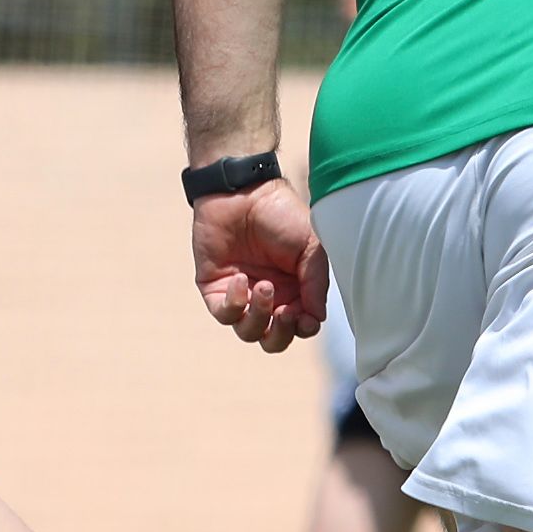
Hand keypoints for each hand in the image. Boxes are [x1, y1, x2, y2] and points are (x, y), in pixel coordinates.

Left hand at [192, 183, 326, 354]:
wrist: (243, 191)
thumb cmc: (281, 214)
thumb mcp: (312, 247)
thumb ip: (316, 284)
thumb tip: (317, 319)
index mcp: (295, 290)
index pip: (301, 326)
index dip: (303, 329)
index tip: (305, 317)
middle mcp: (269, 297)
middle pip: (274, 340)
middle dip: (282, 333)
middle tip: (286, 312)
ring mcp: (241, 295)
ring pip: (249, 333)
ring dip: (259, 316)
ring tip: (263, 286)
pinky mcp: (215, 289)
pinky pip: (224, 314)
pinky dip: (234, 303)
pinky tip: (241, 280)